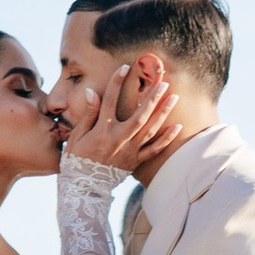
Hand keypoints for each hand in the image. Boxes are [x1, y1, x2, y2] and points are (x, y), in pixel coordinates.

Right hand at [59, 53, 186, 177]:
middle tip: (163, 82)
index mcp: (102, 130)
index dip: (116, 82)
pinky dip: (166, 139)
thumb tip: (92, 92)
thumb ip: (88, 114)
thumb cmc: (77, 158)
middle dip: (152, 97)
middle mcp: (118, 139)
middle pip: (139, 115)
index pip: (109, 100)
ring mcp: (129, 151)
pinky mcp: (135, 161)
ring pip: (150, 130)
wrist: (83, 187)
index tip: (124, 67)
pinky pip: (154, 150)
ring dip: (163, 113)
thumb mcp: (77, 135)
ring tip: (174, 97)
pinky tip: (177, 127)